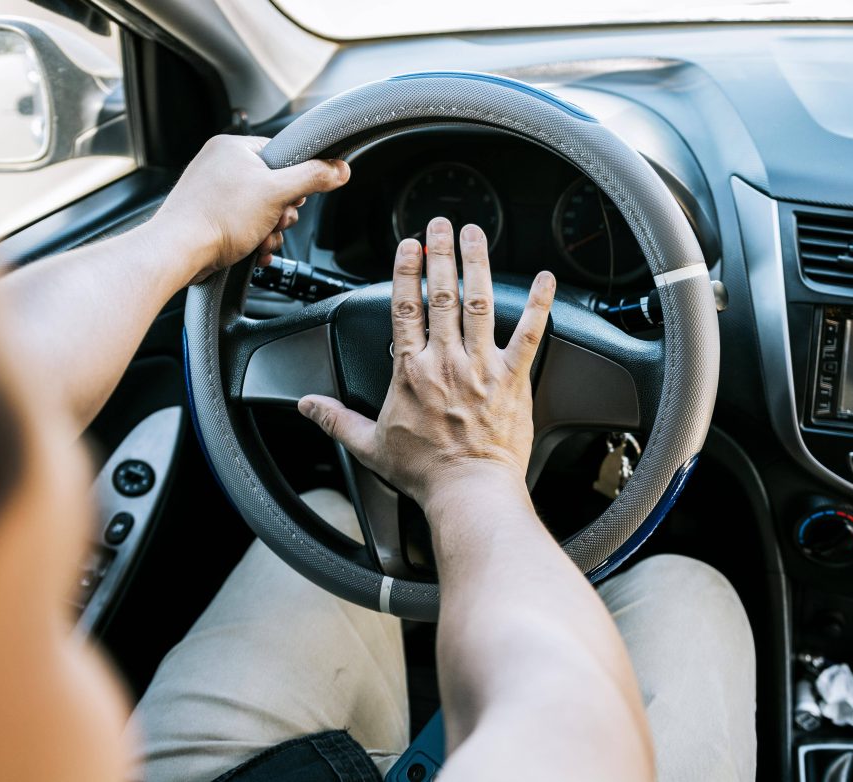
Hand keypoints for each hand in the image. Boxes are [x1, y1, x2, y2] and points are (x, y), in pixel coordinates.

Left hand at [152, 135, 349, 283]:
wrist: (179, 251)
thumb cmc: (217, 217)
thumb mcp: (277, 193)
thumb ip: (313, 178)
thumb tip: (339, 169)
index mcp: (233, 147)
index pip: (282, 155)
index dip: (295, 181)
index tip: (293, 198)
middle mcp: (221, 165)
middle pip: (275, 187)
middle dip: (281, 213)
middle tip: (273, 221)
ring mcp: (213, 192)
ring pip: (262, 211)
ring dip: (270, 231)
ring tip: (258, 239)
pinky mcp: (210, 216)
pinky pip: (245, 225)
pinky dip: (254, 240)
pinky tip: (252, 250)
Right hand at [297, 217, 555, 508]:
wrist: (468, 492)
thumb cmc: (424, 473)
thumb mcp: (369, 446)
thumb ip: (336, 420)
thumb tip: (307, 406)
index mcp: (411, 372)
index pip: (405, 308)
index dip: (406, 271)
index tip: (409, 245)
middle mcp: (446, 362)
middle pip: (442, 295)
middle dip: (441, 253)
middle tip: (441, 223)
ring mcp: (482, 367)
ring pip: (479, 303)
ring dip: (478, 264)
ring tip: (476, 235)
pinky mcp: (512, 379)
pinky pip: (529, 335)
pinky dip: (539, 305)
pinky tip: (545, 279)